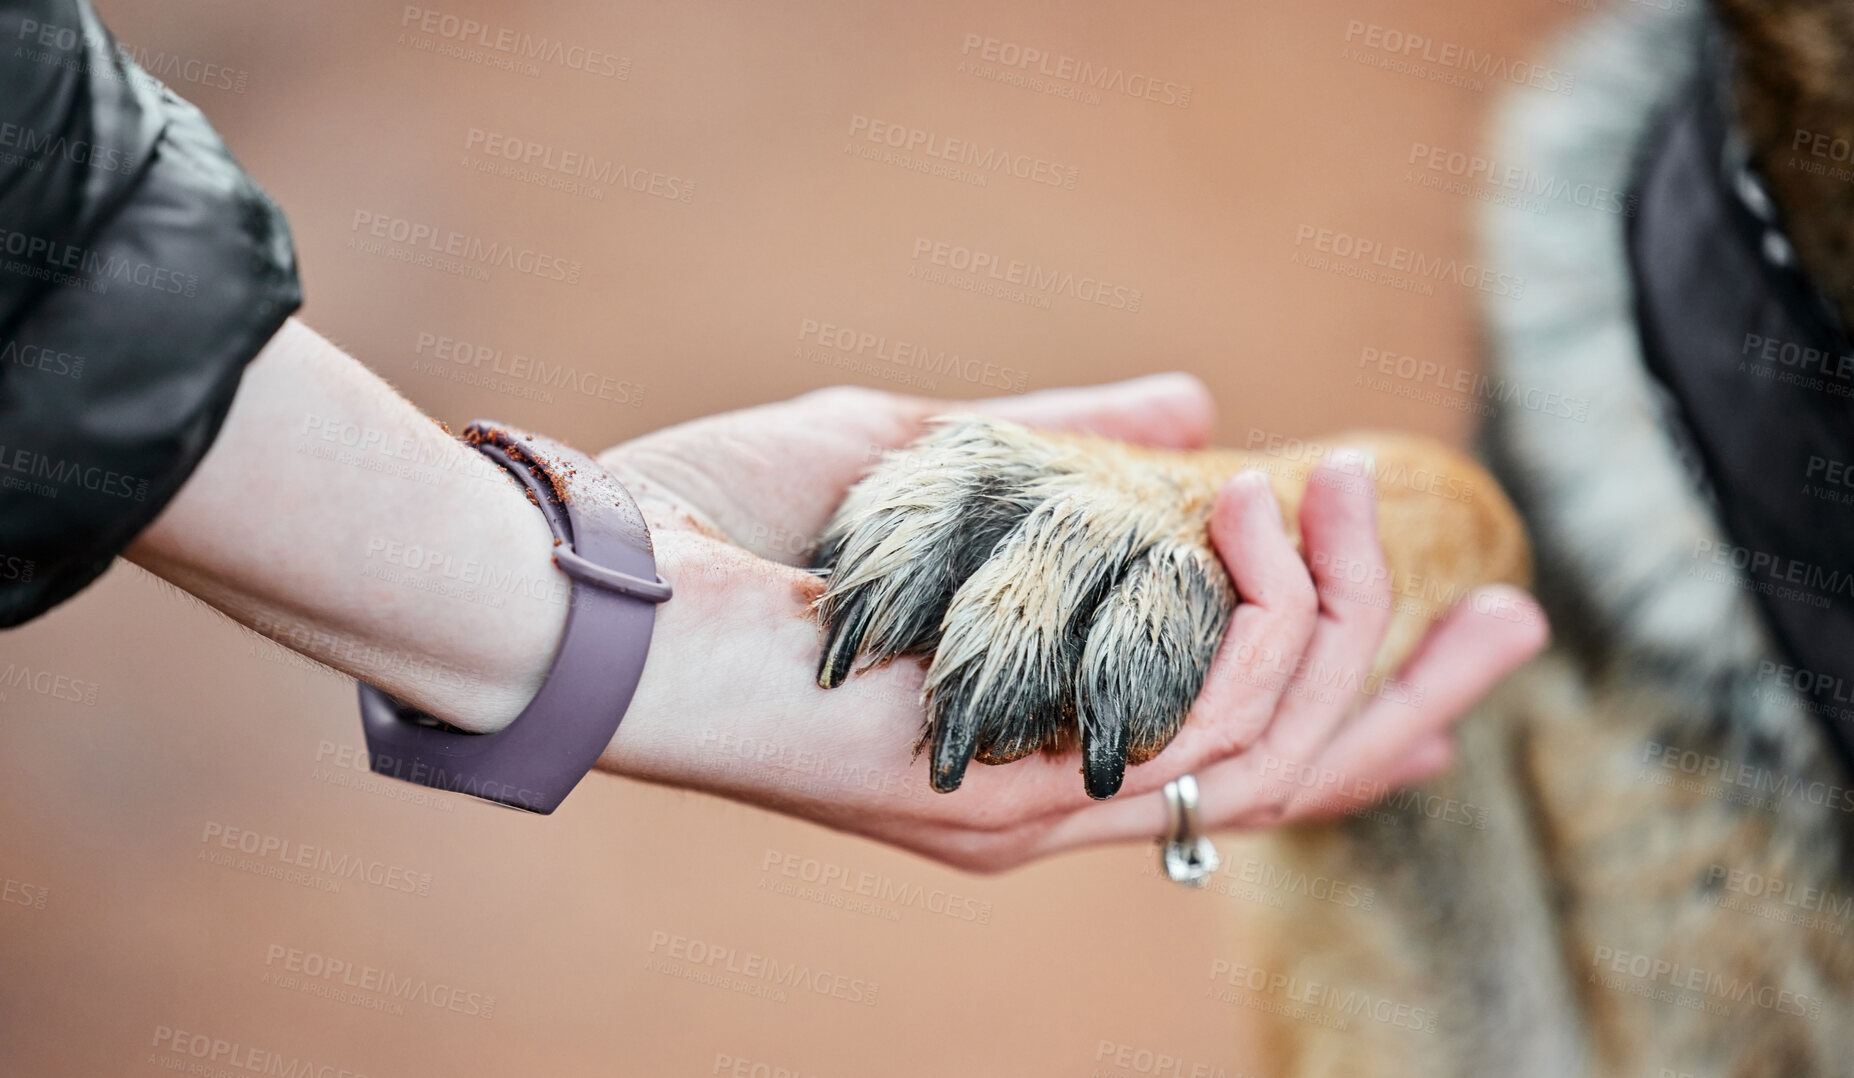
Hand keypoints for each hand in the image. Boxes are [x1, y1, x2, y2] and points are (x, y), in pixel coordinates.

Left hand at [594, 378, 1546, 870]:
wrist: (593, 588)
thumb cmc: (735, 532)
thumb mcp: (934, 463)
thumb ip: (1069, 450)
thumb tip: (1197, 408)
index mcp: (1035, 737)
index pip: (1234, 754)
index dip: (1355, 715)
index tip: (1449, 648)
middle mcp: (1046, 800)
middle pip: (1280, 783)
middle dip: (1409, 698)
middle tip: (1508, 606)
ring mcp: (1024, 810)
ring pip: (1259, 760)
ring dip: (1335, 623)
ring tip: (1337, 493)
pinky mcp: (995, 793)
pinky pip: (1181, 736)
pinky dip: (1254, 629)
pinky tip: (1264, 521)